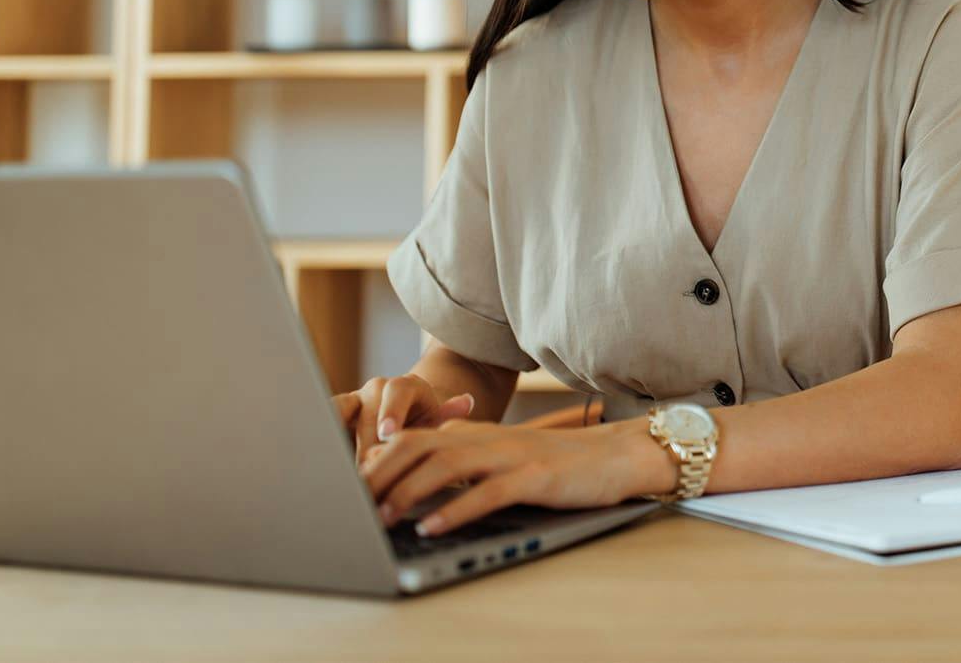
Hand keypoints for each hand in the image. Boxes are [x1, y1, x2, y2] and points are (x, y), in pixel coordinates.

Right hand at [333, 374, 475, 463]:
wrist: (407, 419)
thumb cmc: (425, 425)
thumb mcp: (439, 423)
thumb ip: (448, 416)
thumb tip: (466, 401)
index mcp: (405, 386)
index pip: (397, 393)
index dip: (392, 412)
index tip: (389, 434)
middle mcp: (375, 390)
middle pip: (366, 416)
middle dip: (367, 448)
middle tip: (369, 476)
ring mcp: (351, 402)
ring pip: (337, 417)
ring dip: (338, 445)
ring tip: (337, 473)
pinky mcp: (331, 417)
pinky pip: (320, 424)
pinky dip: (319, 443)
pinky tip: (317, 467)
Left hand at [359, 418, 663, 535]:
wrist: (615, 455)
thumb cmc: (555, 464)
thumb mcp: (500, 459)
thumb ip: (460, 464)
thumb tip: (407, 485)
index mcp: (474, 433)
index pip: (411, 437)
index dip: (375, 459)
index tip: (346, 487)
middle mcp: (487, 438)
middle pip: (419, 445)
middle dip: (380, 474)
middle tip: (351, 505)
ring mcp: (511, 454)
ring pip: (447, 465)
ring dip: (409, 491)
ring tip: (383, 518)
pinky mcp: (536, 476)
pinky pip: (489, 491)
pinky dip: (456, 509)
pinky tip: (434, 526)